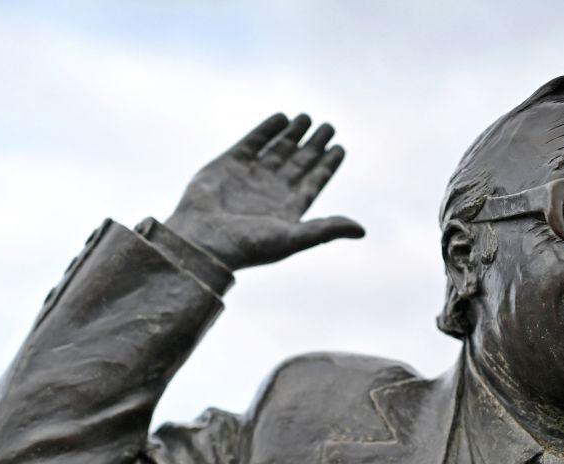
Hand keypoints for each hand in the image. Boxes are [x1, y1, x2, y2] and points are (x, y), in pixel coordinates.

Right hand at [166, 113, 363, 269]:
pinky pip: (252, 142)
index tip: (340, 148)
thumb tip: (362, 230)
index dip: (327, 165)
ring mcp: (250, 177)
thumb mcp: (293, 239)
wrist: (201, 240)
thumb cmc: (247, 246)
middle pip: (299, 162)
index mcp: (288, 209)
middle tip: (329, 126)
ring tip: (307, 117)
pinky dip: (267, 130)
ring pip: (277, 150)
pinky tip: (281, 118)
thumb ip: (326, 230)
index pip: (314, 181)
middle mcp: (271, 191)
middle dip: (314, 144)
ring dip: (293, 134)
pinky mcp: (228, 164)